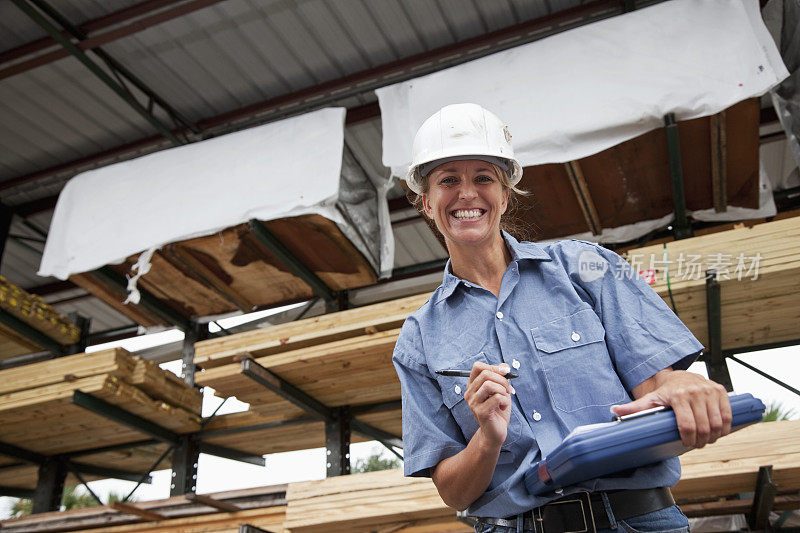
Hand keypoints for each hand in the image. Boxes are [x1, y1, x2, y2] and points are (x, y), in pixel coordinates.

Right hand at [464, 362, 514, 447]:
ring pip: (489, 385)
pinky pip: (496, 398)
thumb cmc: (498, 410)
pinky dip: (505, 401)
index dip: (493, 367)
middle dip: (502, 379)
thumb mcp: (501, 390)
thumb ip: (501, 377)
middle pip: (485, 374)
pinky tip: (503, 407)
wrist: (495, 432)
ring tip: (505, 398)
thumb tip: (504, 366)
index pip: (478, 367)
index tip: (505, 373)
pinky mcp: (481, 412)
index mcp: (473, 385)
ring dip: (503, 390)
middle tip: (508, 389)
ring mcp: (473, 403)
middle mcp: (470, 393)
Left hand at [611, 370, 731, 447]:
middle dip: (701, 441)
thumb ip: (634, 408)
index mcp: (677, 395)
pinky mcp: (721, 391)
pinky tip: (717, 432)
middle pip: (704, 427)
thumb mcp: (650, 399)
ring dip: (714, 436)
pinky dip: (725, 427)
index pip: (687, 425)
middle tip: (696, 444)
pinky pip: (728, 415)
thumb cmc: (665, 392)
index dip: (688, 439)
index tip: (686, 444)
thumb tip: (614, 412)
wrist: (681, 376)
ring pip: (718, 423)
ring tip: (706, 439)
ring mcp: (709, 391)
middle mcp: (695, 392)